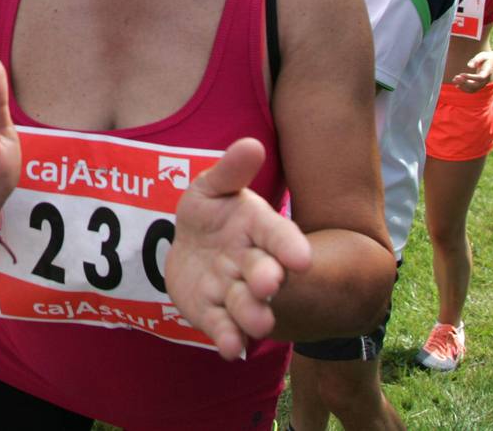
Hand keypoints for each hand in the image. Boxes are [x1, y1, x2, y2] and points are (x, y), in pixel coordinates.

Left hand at [165, 138, 311, 360]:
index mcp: (258, 227)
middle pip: (263, 271)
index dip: (289, 245)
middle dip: (268, 279)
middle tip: (270, 284)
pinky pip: (221, 326)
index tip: (301, 258)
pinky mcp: (213, 312)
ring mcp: (233, 289)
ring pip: (245, 303)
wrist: (190, 247)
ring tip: (258, 323)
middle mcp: (251, 262)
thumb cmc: (211, 213)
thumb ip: (231, 170)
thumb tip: (252, 144)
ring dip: (252, 313)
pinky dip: (227, 338)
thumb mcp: (214, 187)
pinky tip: (230, 349)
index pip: (277, 234)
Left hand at [452, 50, 492, 91]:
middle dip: (464, 82)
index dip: (470, 77)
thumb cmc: (486, 57)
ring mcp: (483, 83)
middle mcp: (486, 80)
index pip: (480, 78)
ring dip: (463, 86)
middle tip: (456, 77)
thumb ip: (476, 60)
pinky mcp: (479, 85)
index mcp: (487, 72)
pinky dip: (464, 89)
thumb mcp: (482, 56)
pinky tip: (457, 85)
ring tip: (454, 80)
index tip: (461, 74)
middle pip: (476, 85)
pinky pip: (472, 90)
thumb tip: (469, 66)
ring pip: (473, 89)